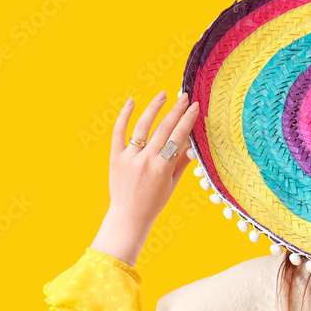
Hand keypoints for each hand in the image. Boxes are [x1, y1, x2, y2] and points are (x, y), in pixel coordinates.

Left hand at [90, 89, 199, 266]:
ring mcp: (129, 157)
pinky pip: (119, 132)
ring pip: (142, 126)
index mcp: (162, 168)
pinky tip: (131, 101)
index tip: (195, 106)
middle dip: (175, 110)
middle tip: (184, 96)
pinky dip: (124, 116)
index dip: (187, 120)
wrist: (129, 216)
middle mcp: (145, 161)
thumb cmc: (154, 202)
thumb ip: (181, 161)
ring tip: (163, 94)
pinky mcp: (115, 157)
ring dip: (154, 108)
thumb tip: (191, 142)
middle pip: (163, 129)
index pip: (178, 137)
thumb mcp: (172, 183)